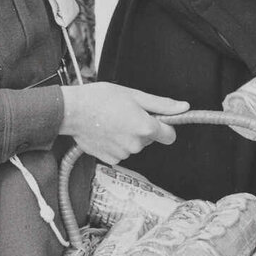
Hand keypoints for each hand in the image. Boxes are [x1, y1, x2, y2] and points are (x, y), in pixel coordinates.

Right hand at [60, 83, 188, 165]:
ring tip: (112, 121)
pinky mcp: (110, 160)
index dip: (164, 126)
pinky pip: (121, 152)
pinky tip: (106, 132)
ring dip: (128, 135)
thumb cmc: (100, 99)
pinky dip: (116, 143)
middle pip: (150, 139)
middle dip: (142, 128)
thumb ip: (161, 105)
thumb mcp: (134, 95)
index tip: (155, 119)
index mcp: (145, 128)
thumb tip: (183, 108)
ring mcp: (123, 154)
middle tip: (126, 114)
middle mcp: (136, 145)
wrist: (72, 111)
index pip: (170, 136)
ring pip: (135, 145)